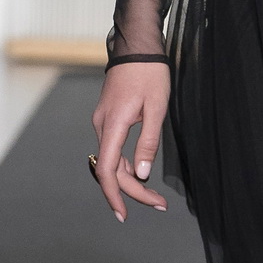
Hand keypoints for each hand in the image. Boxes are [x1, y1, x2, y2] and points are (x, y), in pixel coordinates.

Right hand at [90, 63, 170, 220]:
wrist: (137, 47)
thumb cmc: (150, 74)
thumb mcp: (157, 108)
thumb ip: (148, 143)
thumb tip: (141, 174)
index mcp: (114, 125)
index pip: (107, 170)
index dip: (114, 195)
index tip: (123, 214)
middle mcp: (102, 126)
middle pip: (111, 169)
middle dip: (133, 191)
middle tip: (159, 204)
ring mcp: (103, 122)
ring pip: (111, 160)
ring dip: (130, 179)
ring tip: (155, 195)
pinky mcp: (108, 118)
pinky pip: (113, 149)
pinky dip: (125, 164)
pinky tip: (140, 172)